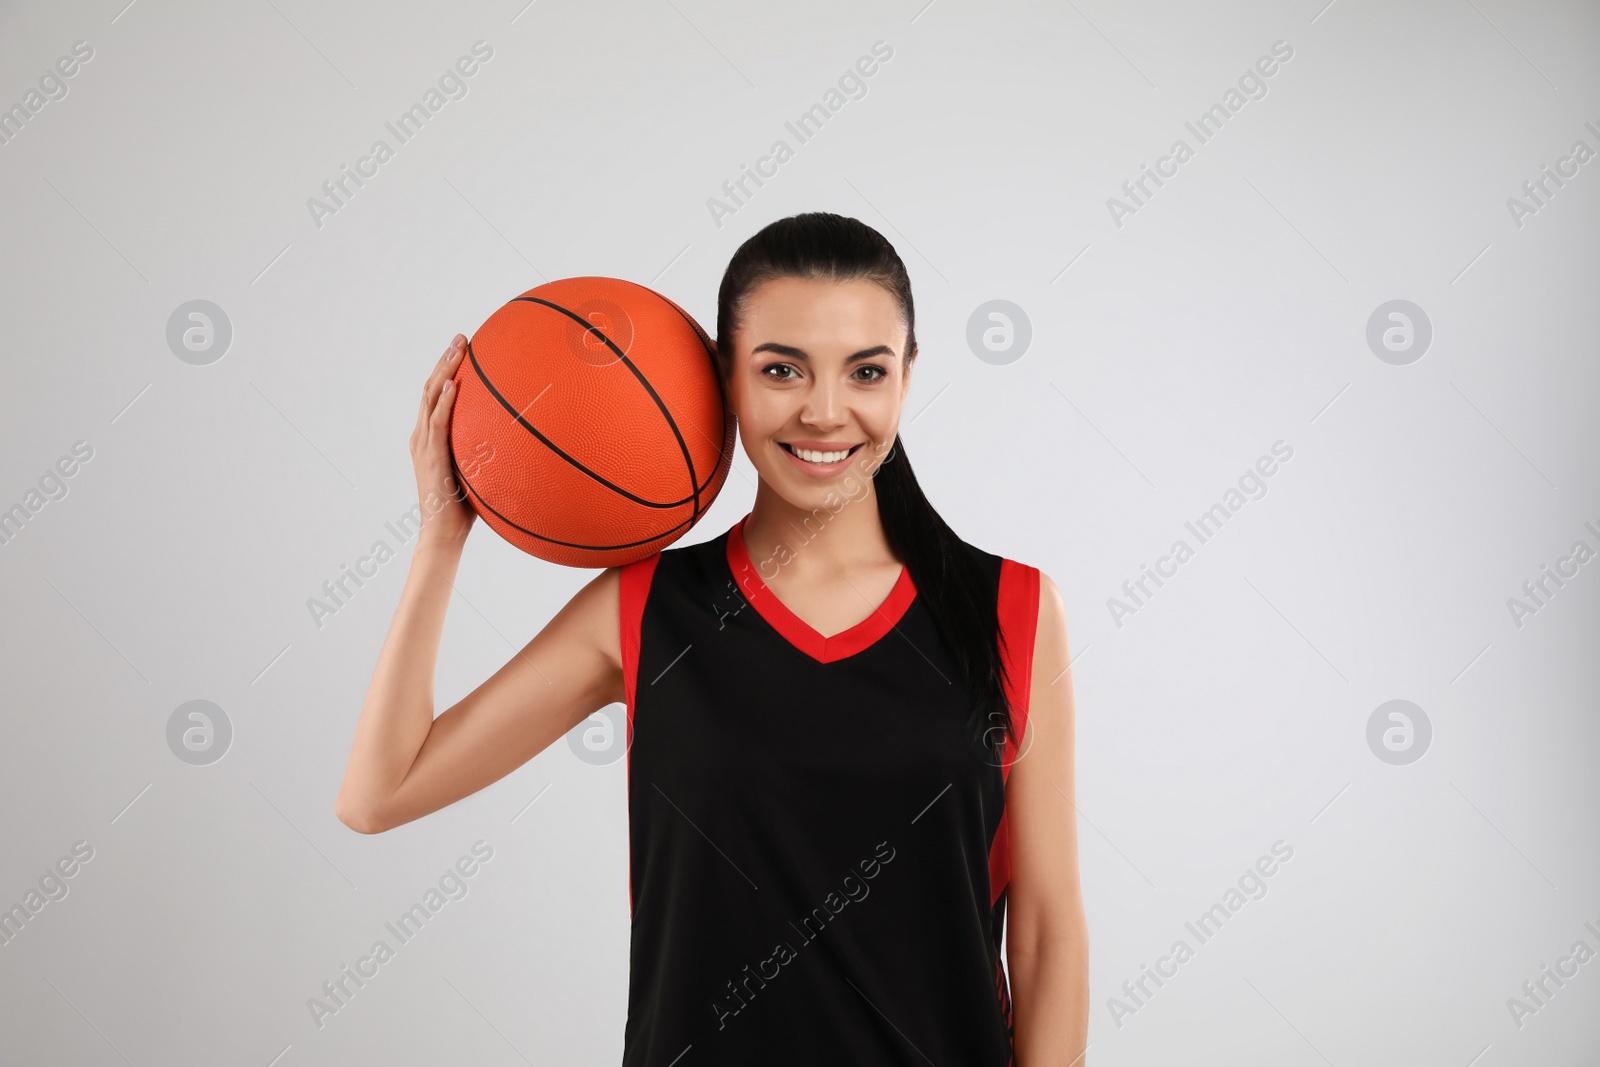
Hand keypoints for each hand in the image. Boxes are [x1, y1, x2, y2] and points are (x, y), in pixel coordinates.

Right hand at [410, 334, 475, 548]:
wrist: (444, 532)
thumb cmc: (464, 507)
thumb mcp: (479, 471)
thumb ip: (489, 452)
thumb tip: (521, 441)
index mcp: (430, 437)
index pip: (436, 395)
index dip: (447, 368)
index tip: (463, 347)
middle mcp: (422, 435)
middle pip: (430, 387)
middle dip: (445, 359)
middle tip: (461, 336)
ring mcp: (423, 445)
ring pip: (430, 397)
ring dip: (444, 370)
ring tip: (457, 347)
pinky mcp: (430, 457)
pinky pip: (436, 424)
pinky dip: (443, 402)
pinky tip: (453, 384)